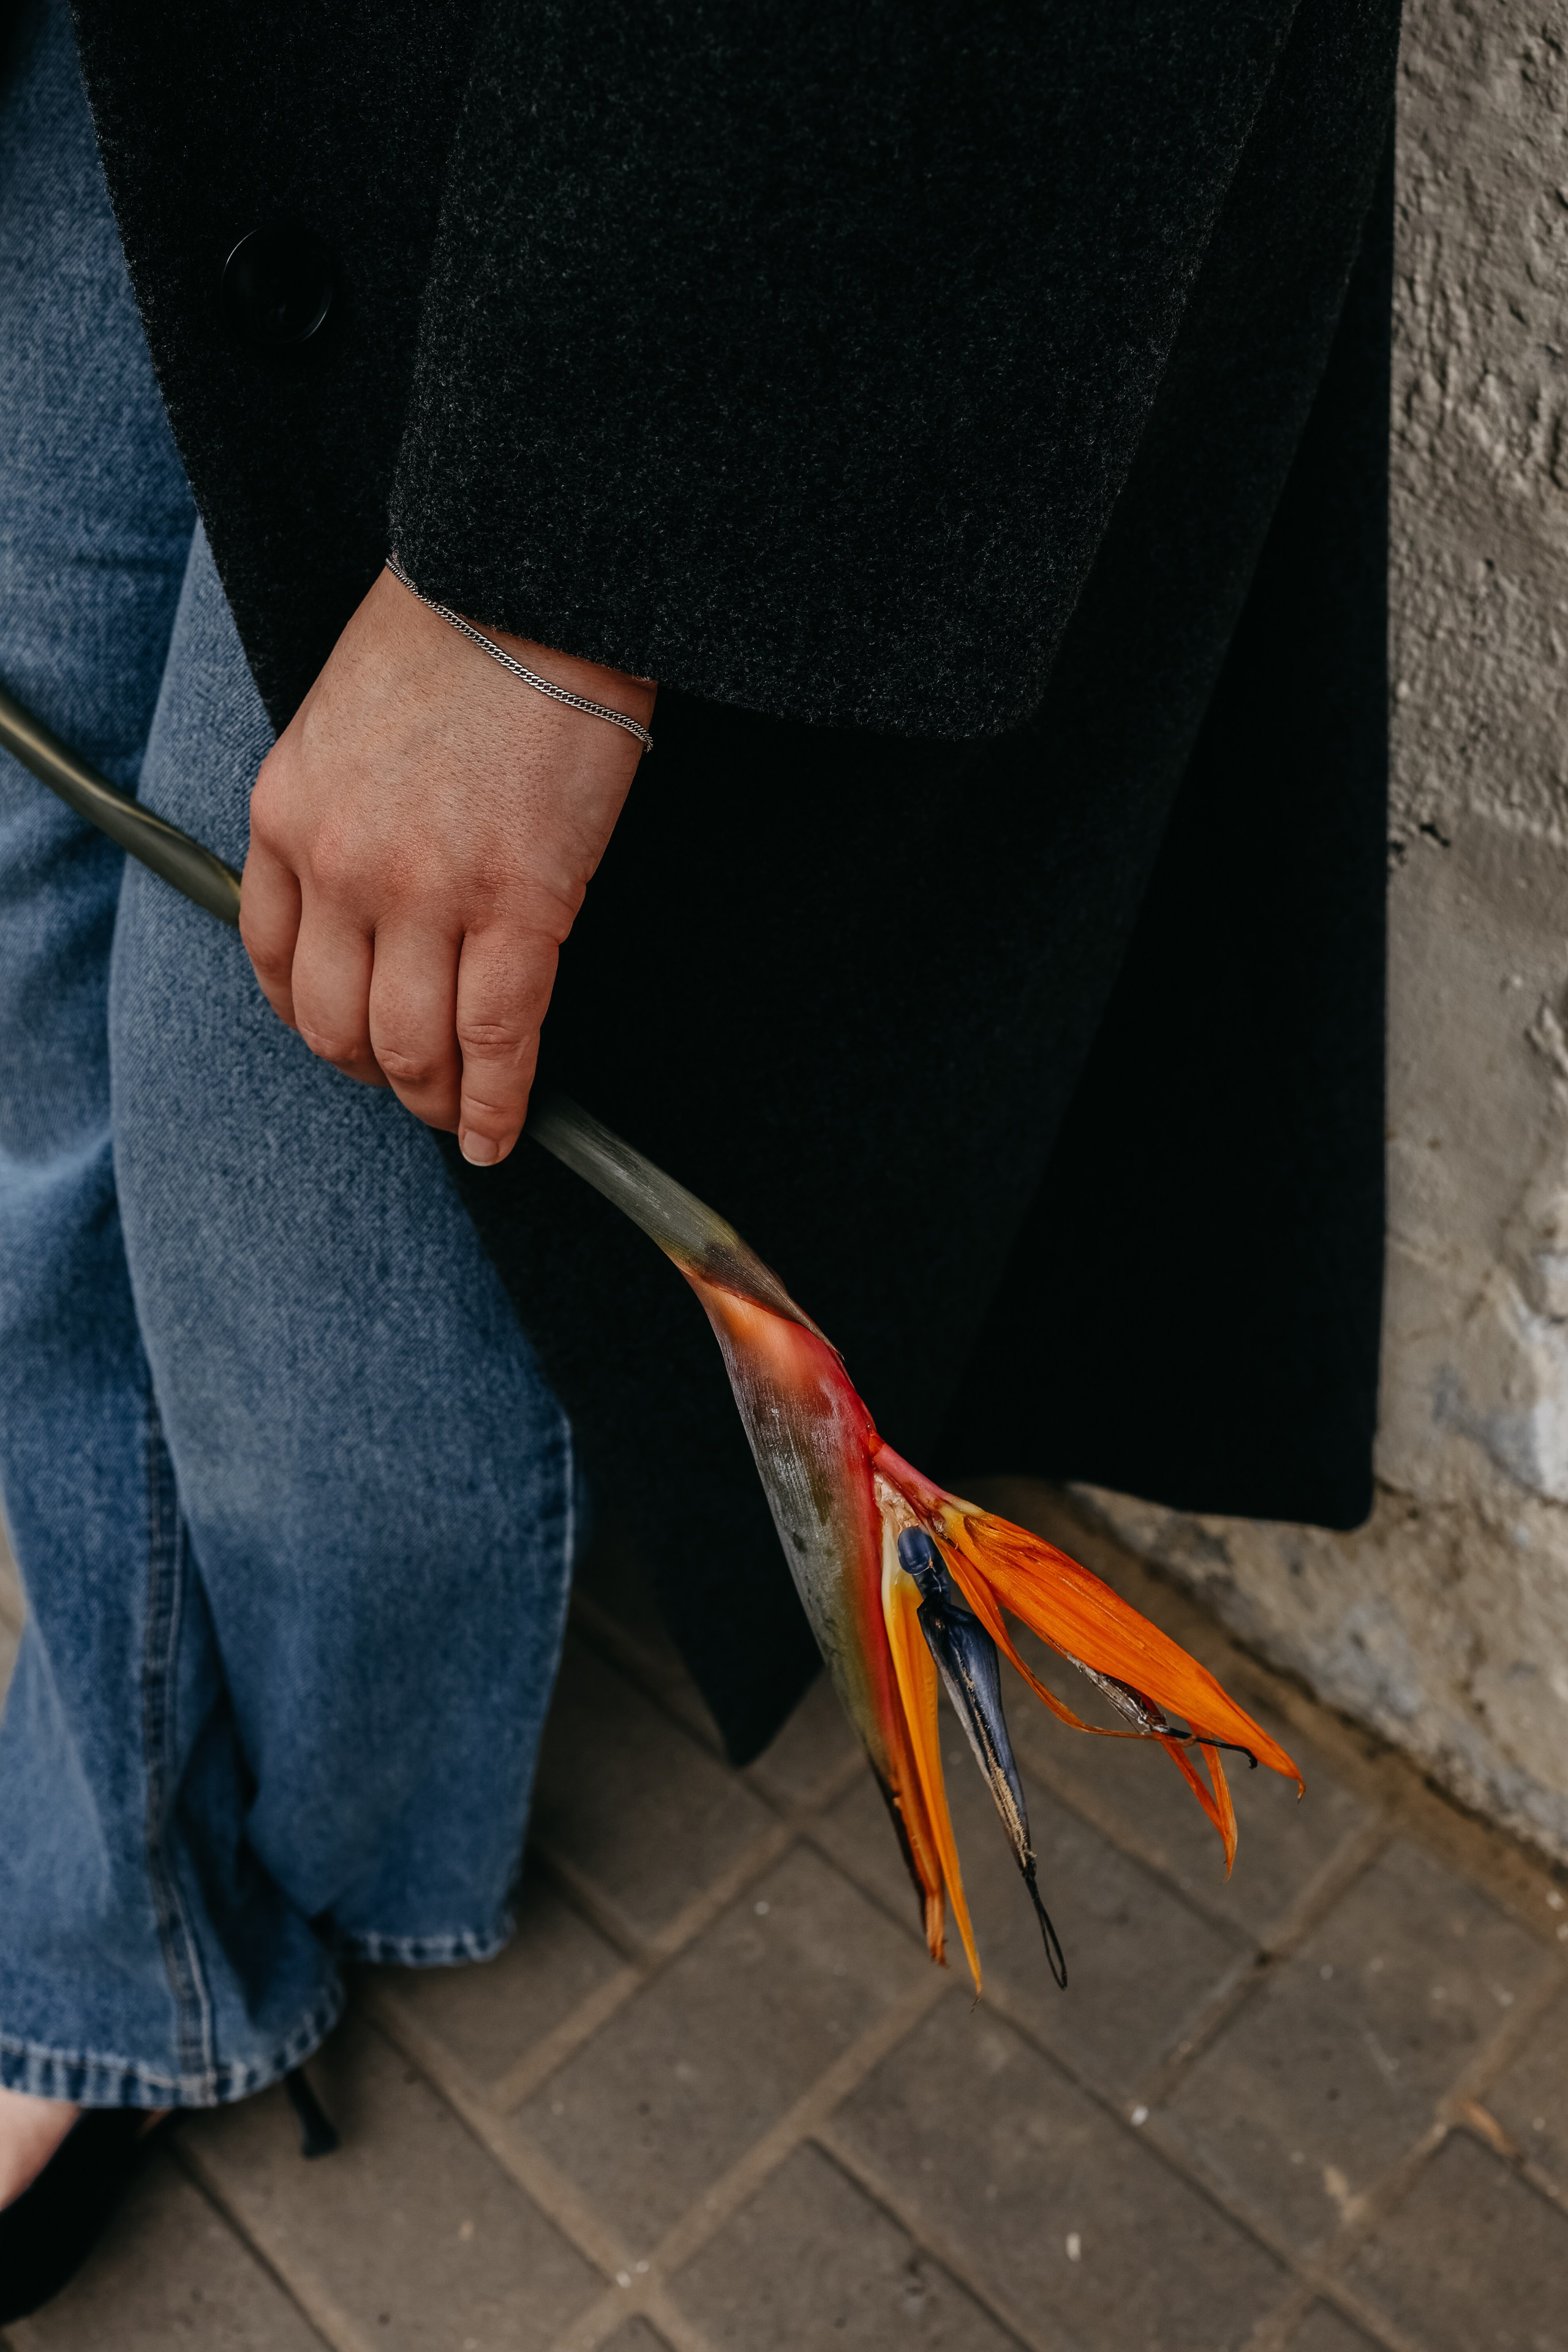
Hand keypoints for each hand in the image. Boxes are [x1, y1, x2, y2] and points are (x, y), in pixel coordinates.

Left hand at [241, 567, 652, 1164]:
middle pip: (335, 1024)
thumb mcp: (342, 724)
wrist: (532, 581)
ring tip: (459, 1115)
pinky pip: (498, 1040)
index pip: (273, 961)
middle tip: (412, 1085)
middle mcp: (339, 866)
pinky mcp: (520, 905)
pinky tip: (497, 1133)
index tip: (349, 1038)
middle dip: (374, 1072)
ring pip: (411, 1048)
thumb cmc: (453, 636)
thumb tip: (366, 901)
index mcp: (286, 815)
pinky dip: (497, 1105)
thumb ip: (334, 814)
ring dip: (433, 1100)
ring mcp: (427, 892)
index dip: (314, 1020)